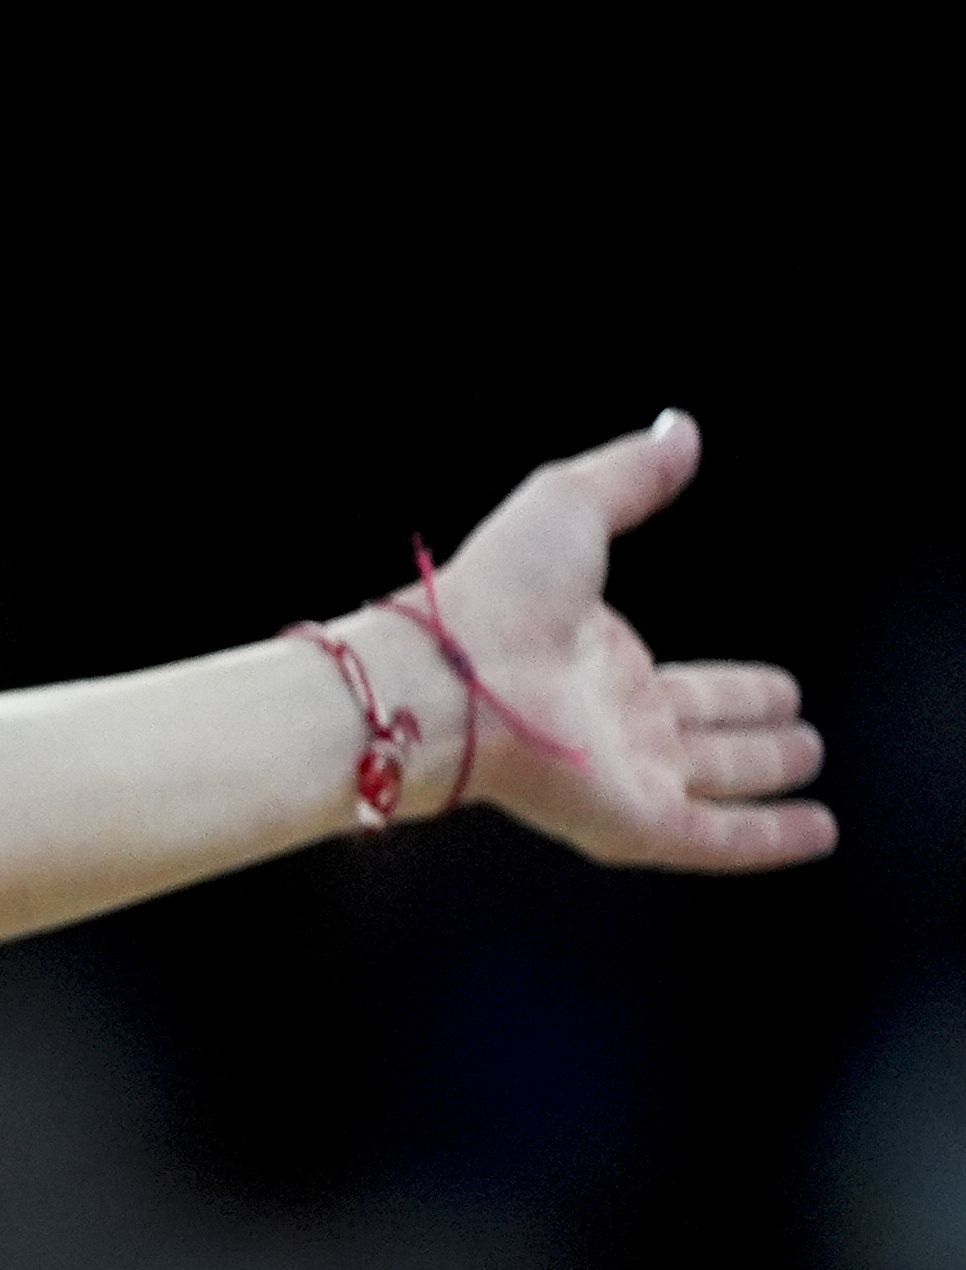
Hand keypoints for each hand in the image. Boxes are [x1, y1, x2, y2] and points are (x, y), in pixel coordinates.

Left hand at [416, 410, 835, 870]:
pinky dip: (767, 840)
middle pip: (701, 736)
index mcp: (600, 666)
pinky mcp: (631, 819)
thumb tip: (680, 429)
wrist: (451, 672)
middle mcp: (614, 725)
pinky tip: (817, 835)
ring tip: (811, 765)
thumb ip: (630, 475)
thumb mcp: (572, 507)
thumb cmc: (494, 595)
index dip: (734, 687)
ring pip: (714, 780)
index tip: (781, 685)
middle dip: (752, 734)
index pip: (683, 685)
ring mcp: (623, 776)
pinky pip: (714, 838)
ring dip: (765, 776)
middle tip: (799, 726)